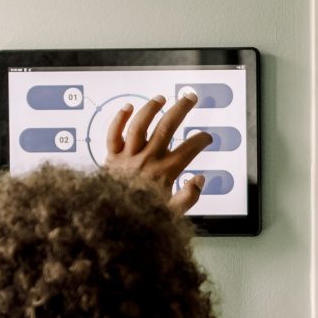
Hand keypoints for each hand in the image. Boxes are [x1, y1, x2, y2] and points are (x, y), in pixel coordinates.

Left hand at [104, 93, 212, 211]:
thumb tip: (199, 180)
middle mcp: (147, 160)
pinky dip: (119, 119)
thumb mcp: (171, 214)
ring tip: (161, 98)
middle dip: (181, 110)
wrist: (110, 220)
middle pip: (166, 127)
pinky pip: (114, 134)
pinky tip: (127, 106)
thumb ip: (188, 197)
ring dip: (151, 109)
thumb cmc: (141, 215)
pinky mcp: (112, 157)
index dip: (201, 140)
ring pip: (140, 125)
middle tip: (190, 97)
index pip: (188, 150)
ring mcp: (128, 156)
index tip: (206, 137)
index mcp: (164, 173)